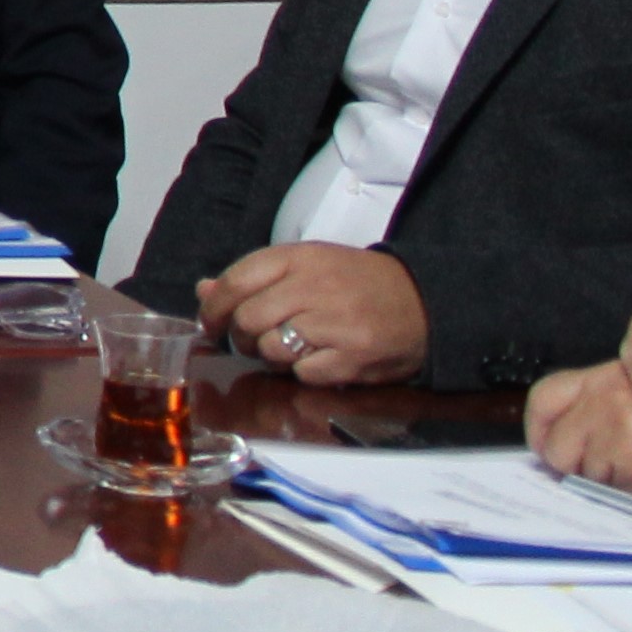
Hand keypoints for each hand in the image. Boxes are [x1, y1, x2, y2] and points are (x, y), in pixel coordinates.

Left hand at [192, 244, 431, 386]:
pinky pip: (302, 373)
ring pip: (270, 348)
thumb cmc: (358, 283)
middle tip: (250, 341)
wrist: (427, 302)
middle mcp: (315, 287)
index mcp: (300, 258)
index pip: (236, 280)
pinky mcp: (353, 358)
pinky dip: (303, 372)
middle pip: (247, 319)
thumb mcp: (308, 266)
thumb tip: (204, 291)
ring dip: (271, 355)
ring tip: (290, 348)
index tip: (211, 322)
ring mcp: (335, 323)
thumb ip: (255, 278)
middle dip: (240, 336)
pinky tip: (319, 360)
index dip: (214, 306)